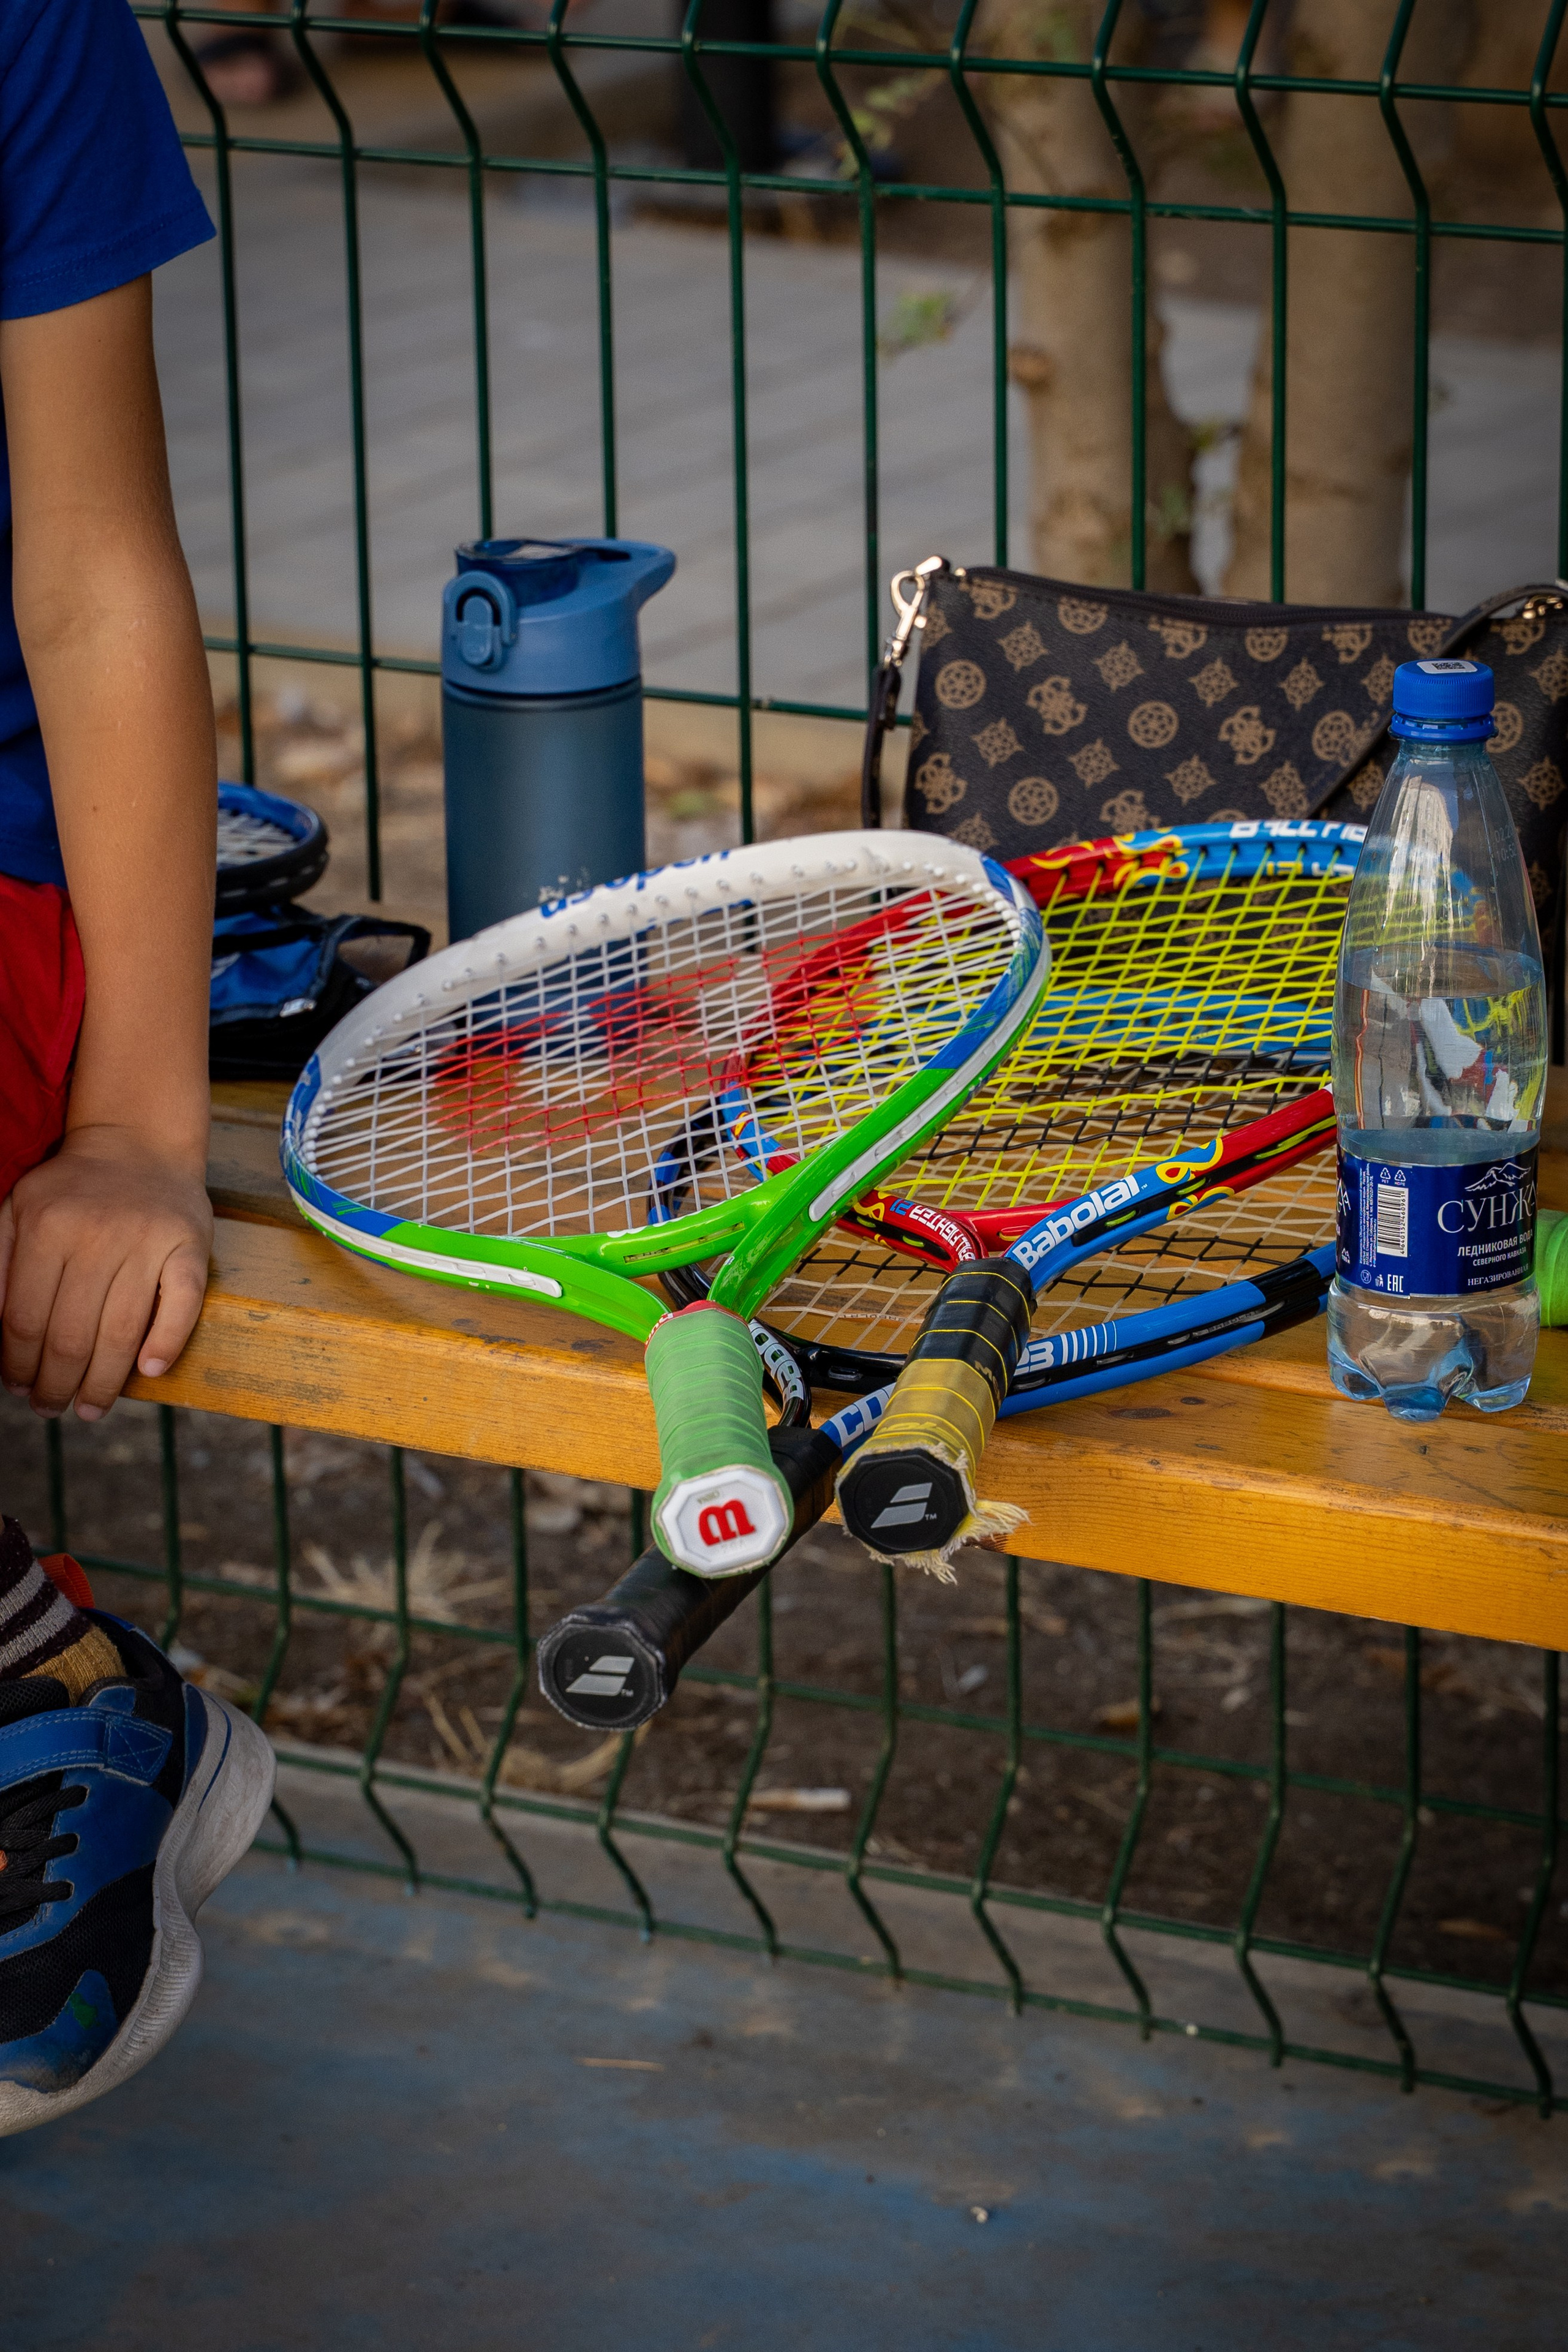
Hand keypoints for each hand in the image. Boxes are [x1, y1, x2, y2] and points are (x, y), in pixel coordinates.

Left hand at [0, 1126, 211, 1419]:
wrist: (139, 1142)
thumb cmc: (72, 1188)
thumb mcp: (17, 1211)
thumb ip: (0, 1264)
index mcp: (47, 1227)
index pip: (25, 1319)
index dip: (16, 1363)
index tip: (16, 1387)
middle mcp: (98, 1235)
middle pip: (71, 1334)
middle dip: (56, 1384)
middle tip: (50, 1408)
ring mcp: (148, 1242)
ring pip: (121, 1331)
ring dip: (103, 1383)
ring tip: (90, 1409)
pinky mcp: (190, 1246)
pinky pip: (181, 1304)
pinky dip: (166, 1342)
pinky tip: (149, 1372)